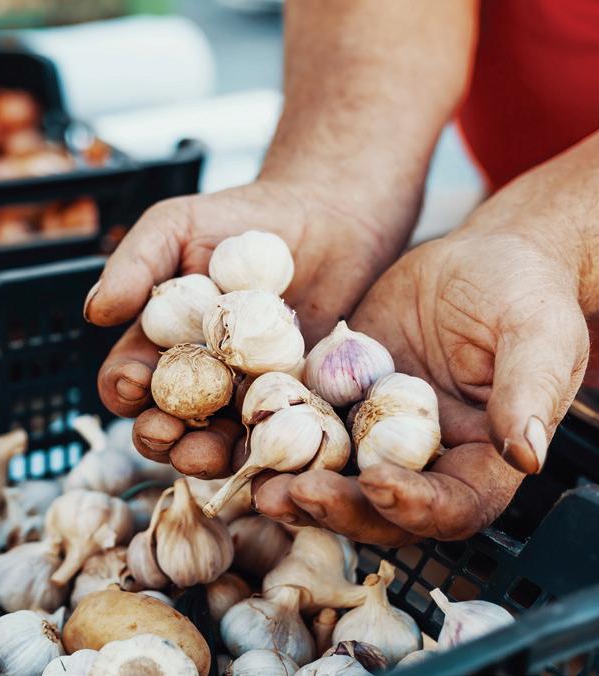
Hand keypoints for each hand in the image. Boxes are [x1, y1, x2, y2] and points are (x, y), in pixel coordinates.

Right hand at [85, 179, 408, 473]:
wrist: (323, 217)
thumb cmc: (240, 218)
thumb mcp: (178, 226)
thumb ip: (136, 264)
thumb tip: (93, 312)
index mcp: (160, 345)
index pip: (128, 380)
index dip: (123, 389)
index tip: (132, 383)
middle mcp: (198, 379)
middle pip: (167, 423)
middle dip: (160, 437)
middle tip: (168, 434)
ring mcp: (245, 395)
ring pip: (217, 441)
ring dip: (208, 456)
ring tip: (213, 452)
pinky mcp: (294, 403)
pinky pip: (277, 434)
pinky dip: (270, 449)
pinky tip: (271, 448)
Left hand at [255, 198, 588, 544]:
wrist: (473, 258)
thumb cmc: (520, 291)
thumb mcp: (536, 333)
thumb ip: (528, 392)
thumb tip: (529, 456)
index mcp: (479, 459)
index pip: (453, 504)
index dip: (417, 505)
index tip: (378, 482)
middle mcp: (423, 458)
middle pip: (381, 506)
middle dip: (338, 507)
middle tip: (295, 493)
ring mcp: (375, 433)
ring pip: (335, 476)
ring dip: (296, 487)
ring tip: (258, 485)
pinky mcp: (339, 400)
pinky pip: (306, 426)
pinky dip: (275, 436)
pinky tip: (244, 433)